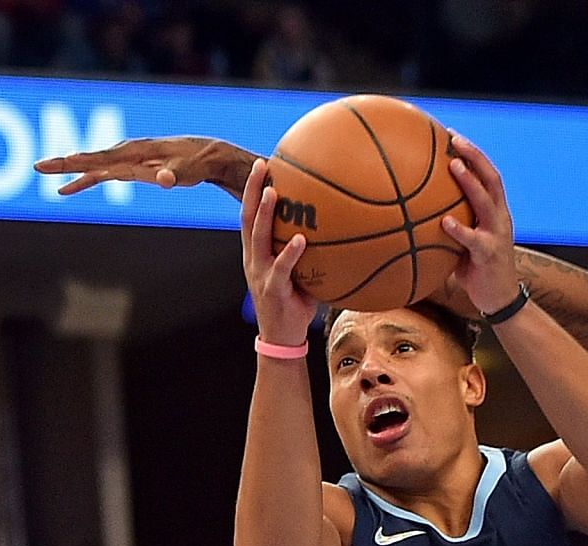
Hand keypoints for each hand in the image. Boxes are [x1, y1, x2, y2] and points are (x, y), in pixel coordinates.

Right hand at [35, 136, 256, 197]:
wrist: (204, 156)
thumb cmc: (194, 164)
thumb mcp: (184, 171)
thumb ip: (172, 175)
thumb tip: (164, 179)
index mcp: (134, 151)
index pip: (103, 157)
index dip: (82, 161)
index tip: (62, 162)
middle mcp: (125, 152)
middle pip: (89, 158)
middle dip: (64, 163)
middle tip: (39, 166)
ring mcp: (124, 159)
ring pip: (91, 166)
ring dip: (68, 171)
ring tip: (45, 176)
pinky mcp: (127, 168)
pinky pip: (100, 175)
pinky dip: (83, 181)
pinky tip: (66, 190)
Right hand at [241, 159, 317, 346]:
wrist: (283, 339)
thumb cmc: (295, 303)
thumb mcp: (301, 273)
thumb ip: (311, 252)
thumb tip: (339, 230)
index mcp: (257, 252)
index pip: (251, 214)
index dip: (254, 190)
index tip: (264, 165)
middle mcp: (253, 258)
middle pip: (248, 217)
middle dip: (254, 190)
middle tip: (262, 165)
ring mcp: (260, 273)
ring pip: (258, 238)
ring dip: (266, 214)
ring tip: (275, 192)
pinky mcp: (273, 289)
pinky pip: (281, 267)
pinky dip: (290, 252)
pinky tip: (301, 239)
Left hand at [440, 134, 520, 316]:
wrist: (500, 300)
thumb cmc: (477, 270)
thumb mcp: (464, 243)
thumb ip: (448, 225)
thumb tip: (413, 216)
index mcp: (495, 212)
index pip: (487, 175)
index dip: (473, 154)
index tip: (452, 136)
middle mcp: (499, 217)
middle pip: (492, 178)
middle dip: (474, 156)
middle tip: (454, 139)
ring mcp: (497, 234)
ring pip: (486, 201)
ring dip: (470, 182)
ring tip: (453, 165)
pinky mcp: (490, 255)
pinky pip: (474, 240)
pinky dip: (459, 230)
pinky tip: (444, 222)